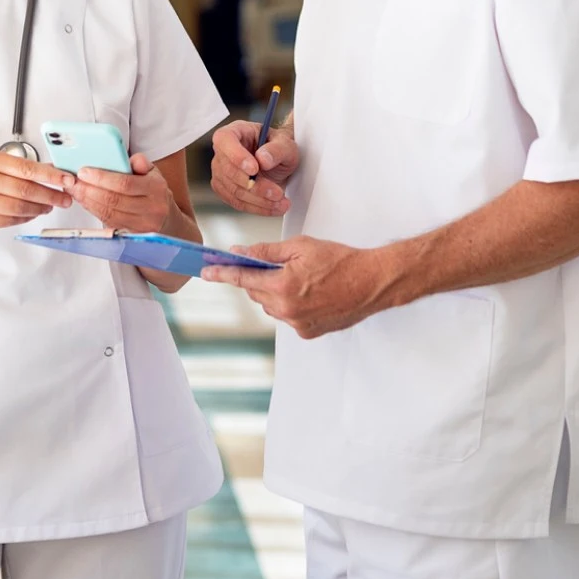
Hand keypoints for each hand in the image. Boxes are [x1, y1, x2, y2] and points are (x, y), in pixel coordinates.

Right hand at [0, 151, 74, 233]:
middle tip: (63, 198)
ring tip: (48, 207)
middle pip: (25, 189)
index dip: (50, 176)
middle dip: (50, 195)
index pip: (26, 168)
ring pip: (18, 207)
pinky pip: (8, 220)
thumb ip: (16, 167)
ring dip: (38, 209)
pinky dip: (24, 218)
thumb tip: (48, 169)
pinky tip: (31, 215)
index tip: (66, 180)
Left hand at [69, 153, 173, 231]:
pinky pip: (107, 222)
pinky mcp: (131, 235)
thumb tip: (130, 159)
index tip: (84, 171)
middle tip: (73, 181)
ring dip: (87, 201)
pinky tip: (84, 200)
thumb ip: (141, 163)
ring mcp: (141, 225)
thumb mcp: (153, 173)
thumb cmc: (155, 192)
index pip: (125, 183)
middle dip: (89, 190)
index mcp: (156, 189)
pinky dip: (93, 210)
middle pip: (113, 200)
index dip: (102, 178)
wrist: (167, 221)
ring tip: (74, 190)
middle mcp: (151, 209)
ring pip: (108, 213)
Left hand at [200, 235, 401, 338]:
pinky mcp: (308, 332)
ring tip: (300, 278)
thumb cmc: (341, 261)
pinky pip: (288, 316)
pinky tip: (309, 293)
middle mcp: (287, 310)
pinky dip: (290, 304)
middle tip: (270, 264)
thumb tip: (243, 252)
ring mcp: (298, 324)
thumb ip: (268, 252)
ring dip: (275, 292)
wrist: (372, 282)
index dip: (222, 274)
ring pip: (271, 306)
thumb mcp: (301, 246)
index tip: (206, 272)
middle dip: (258, 278)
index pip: (243, 279)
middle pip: (256, 293)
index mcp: (283, 286)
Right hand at [210, 119, 299, 216]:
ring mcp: (221, 171)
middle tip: (277, 192)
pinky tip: (272, 207)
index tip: (254, 169)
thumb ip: (276, 149)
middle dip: (255, 186)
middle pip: (229, 171)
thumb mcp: (285, 144)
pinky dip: (256, 207)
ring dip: (259, 200)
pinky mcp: (225, 189)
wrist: (279, 163)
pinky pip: (237, 202)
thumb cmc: (279, 148)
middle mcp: (223, 151)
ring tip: (280, 202)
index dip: (236, 155)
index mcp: (235, 131)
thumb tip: (262, 158)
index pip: (225, 139)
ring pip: (234, 190)